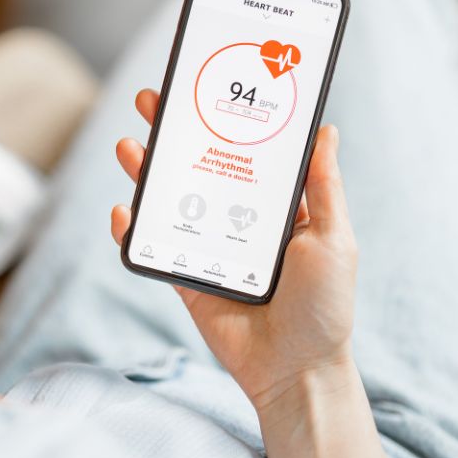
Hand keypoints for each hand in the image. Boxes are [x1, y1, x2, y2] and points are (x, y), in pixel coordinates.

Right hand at [111, 89, 358, 410]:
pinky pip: (153, 246)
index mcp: (273, 206)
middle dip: (173, 132)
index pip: (243, 151)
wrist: (297, 370)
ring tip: (129, 146)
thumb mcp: (333, 237)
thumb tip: (326, 129)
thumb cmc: (324, 305)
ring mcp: (207, 246)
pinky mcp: (184, 276)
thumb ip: (324, 187)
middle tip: (151, 101)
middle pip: (198, 165)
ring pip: (169, 199)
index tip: (204, 87)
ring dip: (145, 170)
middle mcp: (236, 219)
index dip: (222, 119)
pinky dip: (132, 228)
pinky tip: (123, 210)